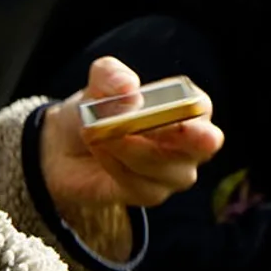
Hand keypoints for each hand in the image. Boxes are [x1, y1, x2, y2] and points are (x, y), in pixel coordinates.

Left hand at [45, 58, 222, 222]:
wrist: (69, 148)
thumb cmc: (96, 112)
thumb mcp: (97, 84)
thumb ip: (111, 75)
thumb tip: (128, 86)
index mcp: (183, 109)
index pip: (200, 107)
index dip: (189, 109)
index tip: (167, 107)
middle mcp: (187, 144)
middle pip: (202, 146)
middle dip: (182, 138)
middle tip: (151, 127)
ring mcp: (173, 173)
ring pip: (166, 167)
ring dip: (131, 149)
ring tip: (102, 133)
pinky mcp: (152, 194)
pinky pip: (141, 185)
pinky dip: (116, 166)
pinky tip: (100, 150)